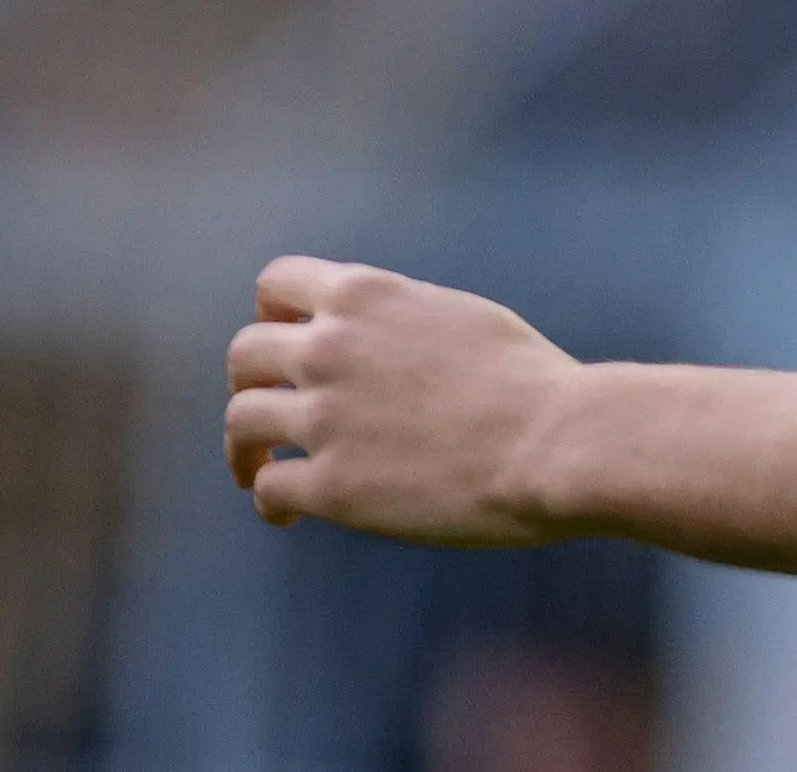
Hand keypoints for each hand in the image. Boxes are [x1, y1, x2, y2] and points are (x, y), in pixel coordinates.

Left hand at [223, 256, 583, 545]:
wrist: (554, 442)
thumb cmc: (531, 380)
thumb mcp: (459, 317)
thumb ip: (400, 320)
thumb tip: (376, 339)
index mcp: (367, 296)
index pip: (276, 282)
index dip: (273, 313)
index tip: (285, 342)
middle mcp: (330, 348)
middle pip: (244, 354)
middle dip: (251, 382)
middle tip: (268, 410)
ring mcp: (324, 417)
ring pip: (242, 422)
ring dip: (247, 446)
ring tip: (260, 468)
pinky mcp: (331, 486)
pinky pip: (269, 488)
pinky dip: (272, 501)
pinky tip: (289, 513)